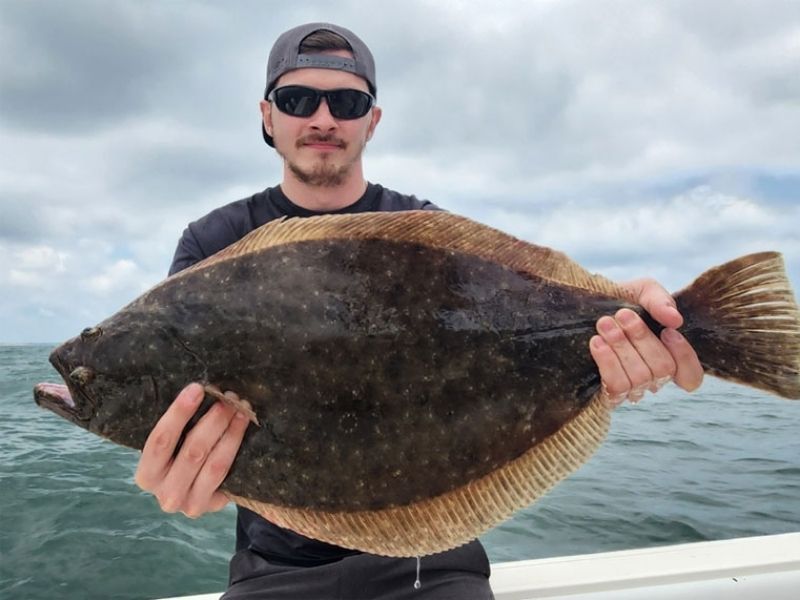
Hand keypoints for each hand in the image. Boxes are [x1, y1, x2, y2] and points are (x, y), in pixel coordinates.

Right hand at [134, 383, 249, 517]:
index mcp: (147, 475)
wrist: (192, 491)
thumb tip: (198, 389)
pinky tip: (245, 428)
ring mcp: (190, 505)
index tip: (197, 388)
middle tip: (229, 398)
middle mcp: (166, 495)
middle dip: (214, 420)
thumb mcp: (170, 447)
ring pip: (216, 464)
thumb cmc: (177, 458)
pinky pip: (229, 474)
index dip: (179, 413)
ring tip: (242, 409)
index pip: (160, 440)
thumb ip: (177, 428)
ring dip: (232, 432)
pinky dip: (238, 447)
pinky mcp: (214, 506)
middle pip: (193, 451)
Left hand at [589, 278, 703, 407]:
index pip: (691, 376)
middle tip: (622, 314)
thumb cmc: (620, 300)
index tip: (667, 331)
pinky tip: (596, 342)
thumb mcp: (643, 291)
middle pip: (663, 370)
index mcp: (668, 356)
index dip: (684, 356)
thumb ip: (661, 301)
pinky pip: (616, 388)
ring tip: (604, 324)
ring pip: (639, 379)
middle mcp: (652, 377)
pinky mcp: (608, 393)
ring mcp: (631, 388)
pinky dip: (608, 362)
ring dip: (621, 347)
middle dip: (642, 339)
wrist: (583, 305)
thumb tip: (675, 319)